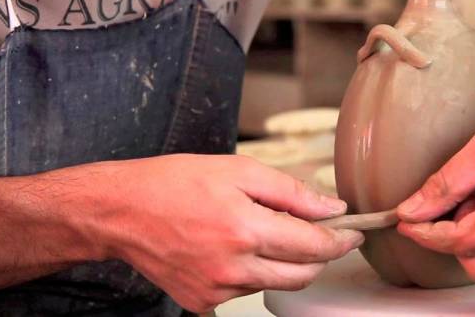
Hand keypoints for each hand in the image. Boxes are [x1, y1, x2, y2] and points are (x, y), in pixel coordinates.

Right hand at [88, 154, 362, 312]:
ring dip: (283, 261)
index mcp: (245, 229)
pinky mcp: (202, 302)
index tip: (353, 232)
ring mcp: (216, 290)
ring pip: (275, 283)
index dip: (341, 239)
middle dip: (319, 254)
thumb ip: (291, 192)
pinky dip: (252, 272)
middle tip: (318, 231)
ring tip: (259, 230)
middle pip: (303, 274)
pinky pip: (245, 291)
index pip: (314, 245)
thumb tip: (331, 207)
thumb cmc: (172, 183)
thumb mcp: (238, 170)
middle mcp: (233, 267)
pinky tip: (233, 248)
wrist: (121, 212)